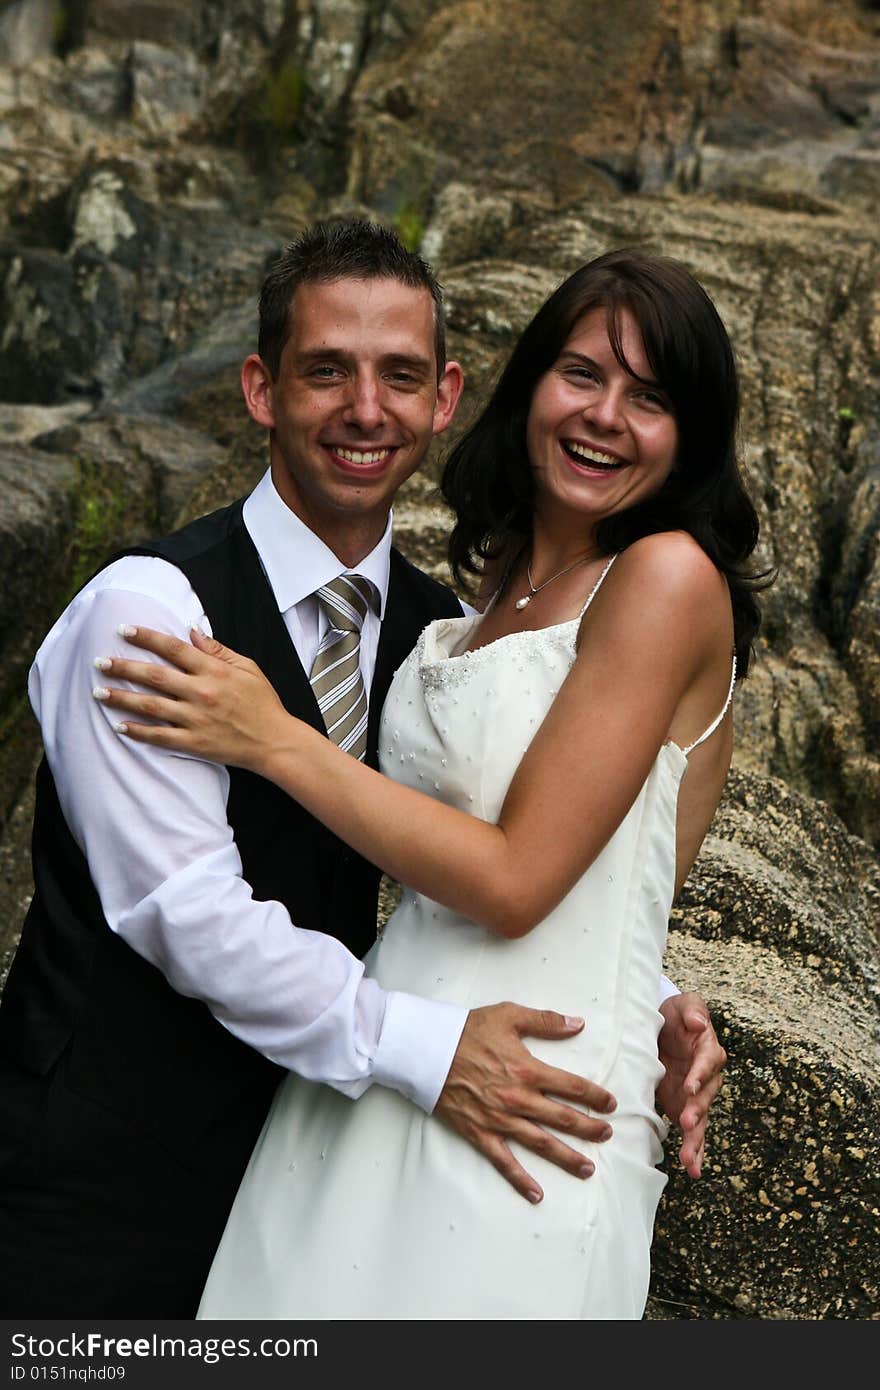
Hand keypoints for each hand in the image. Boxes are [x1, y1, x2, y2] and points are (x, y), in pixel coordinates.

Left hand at [92, 626, 288, 772]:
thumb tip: (192, 631)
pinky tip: (119, 725)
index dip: (147, 638)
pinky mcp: (194, 742)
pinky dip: (138, 731)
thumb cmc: (263, 703)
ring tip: (98, 691)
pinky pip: (160, 736)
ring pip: (151, 706)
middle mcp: (202, 693)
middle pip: (154, 675)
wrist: (275, 741)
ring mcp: (196, 719)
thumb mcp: (247, 667)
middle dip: (123, 667)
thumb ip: (217, 650)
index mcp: (214, 671)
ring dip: (121, 697)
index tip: (124, 630)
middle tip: (99, 661)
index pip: (174, 648)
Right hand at [435, 1002, 616, 1202]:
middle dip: (589, 1128)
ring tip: (587, 1168)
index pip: (572, 1087)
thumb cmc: (467, 1030)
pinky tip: (536, 1194)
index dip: (594, 1096)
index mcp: (528, 1070)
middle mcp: (519, 1099)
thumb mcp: (508, 1015)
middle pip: (563, 1118)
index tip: (609, 1104)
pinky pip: (504, 1161)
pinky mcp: (480, 1133)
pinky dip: (520, 1179)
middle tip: (607, 1135)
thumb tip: (578, 1023)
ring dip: (566, 1157)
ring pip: (541, 1143)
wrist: (427, 1050)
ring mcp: (500, 1120)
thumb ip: (546, 1021)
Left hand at [655, 991, 726, 1178]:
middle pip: (706, 1096)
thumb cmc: (676, 1014)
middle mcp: (706, 1077)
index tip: (689, 1087)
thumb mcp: (683, 1004)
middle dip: (696, 1111)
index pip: (707, 1062)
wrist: (662, 1027)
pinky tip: (691, 1169)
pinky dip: (693, 1150)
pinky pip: (692, 1132)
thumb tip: (698, 1023)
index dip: (699, 1075)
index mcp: (708, 1050)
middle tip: (686, 1122)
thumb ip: (692, 1010)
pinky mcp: (684, 1108)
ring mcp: (696, 1096)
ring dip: (695, 1140)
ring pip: (700, 1120)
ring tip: (689, 1161)